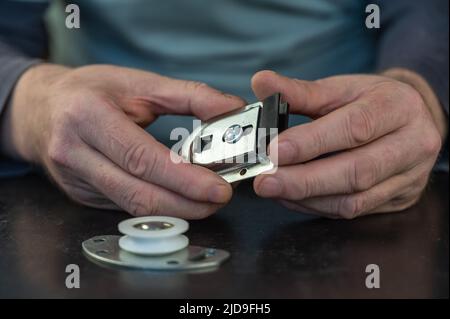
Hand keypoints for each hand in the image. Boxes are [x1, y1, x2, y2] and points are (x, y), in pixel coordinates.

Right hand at [1, 64, 244, 217]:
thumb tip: (230, 109)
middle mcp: (75, 154)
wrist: (41, 108)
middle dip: (187, 205)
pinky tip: (179, 198)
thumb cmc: (91, 91)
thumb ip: (189, 95)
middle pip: (138, 194)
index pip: (141, 158)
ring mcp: (76, 180)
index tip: (219, 188)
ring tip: (207, 201)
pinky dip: (158, 206)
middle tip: (221, 198)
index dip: (183, 179)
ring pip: (133, 208)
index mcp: (88, 117)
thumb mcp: (138, 81)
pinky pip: (125, 206)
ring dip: (176, 210)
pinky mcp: (82, 195)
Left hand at [252, 69, 445, 218]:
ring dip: (307, 198)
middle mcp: (412, 143)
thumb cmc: (371, 101)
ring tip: (273, 189)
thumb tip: (261, 82)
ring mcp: (409, 176)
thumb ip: (300, 91)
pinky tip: (292, 197)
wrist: (410, 119)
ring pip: (354, 199)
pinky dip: (317, 206)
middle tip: (265, 181)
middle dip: (304, 181)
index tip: (274, 150)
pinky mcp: (398, 198)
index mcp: (397, 106)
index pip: (354, 127)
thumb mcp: (340, 88)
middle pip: (356, 172)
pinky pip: (353, 210)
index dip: (311, 142)